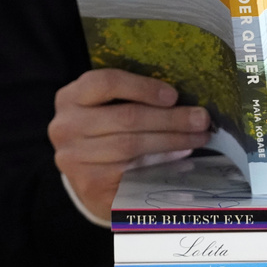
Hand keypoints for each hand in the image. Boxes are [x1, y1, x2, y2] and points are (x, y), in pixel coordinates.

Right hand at [48, 69, 211, 220]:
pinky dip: (161, 162)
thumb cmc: (107, 135)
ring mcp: (73, 157)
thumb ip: (134, 100)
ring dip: (172, 140)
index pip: (105, 82)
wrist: (90, 180)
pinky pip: (131, 170)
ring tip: (198, 137)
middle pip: (126, 117)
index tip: (174, 96)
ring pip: (132, 145)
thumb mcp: (110, 110)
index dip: (142, 87)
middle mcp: (65, 126)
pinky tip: (180, 157)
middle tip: (201, 119)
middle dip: (170, 118)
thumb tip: (185, 99)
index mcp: (70, 98)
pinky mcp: (89, 183)